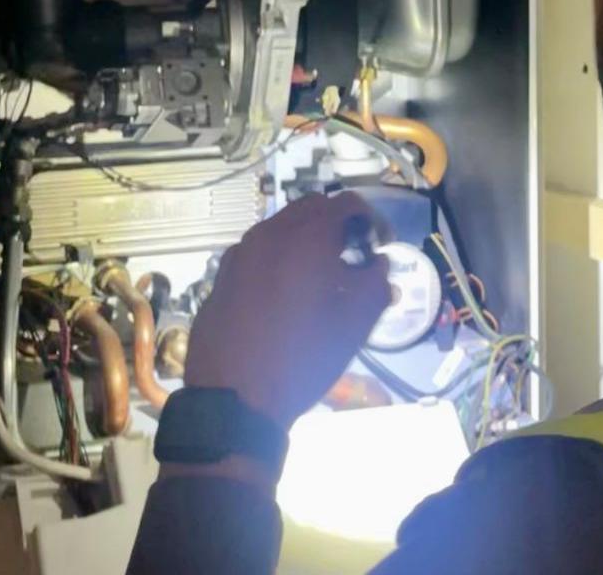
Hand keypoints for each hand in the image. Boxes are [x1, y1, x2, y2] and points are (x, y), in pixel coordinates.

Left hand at [183, 192, 392, 433]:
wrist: (234, 398)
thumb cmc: (303, 357)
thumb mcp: (355, 324)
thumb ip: (376, 284)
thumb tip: (378, 265)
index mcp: (306, 237)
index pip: (348, 204)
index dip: (372, 220)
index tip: (381, 247)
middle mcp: (269, 233)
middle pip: (311, 208)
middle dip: (337, 225)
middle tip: (353, 257)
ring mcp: (240, 253)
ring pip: (280, 228)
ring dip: (305, 240)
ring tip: (319, 278)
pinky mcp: (222, 276)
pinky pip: (257, 252)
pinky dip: (278, 259)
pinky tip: (284, 295)